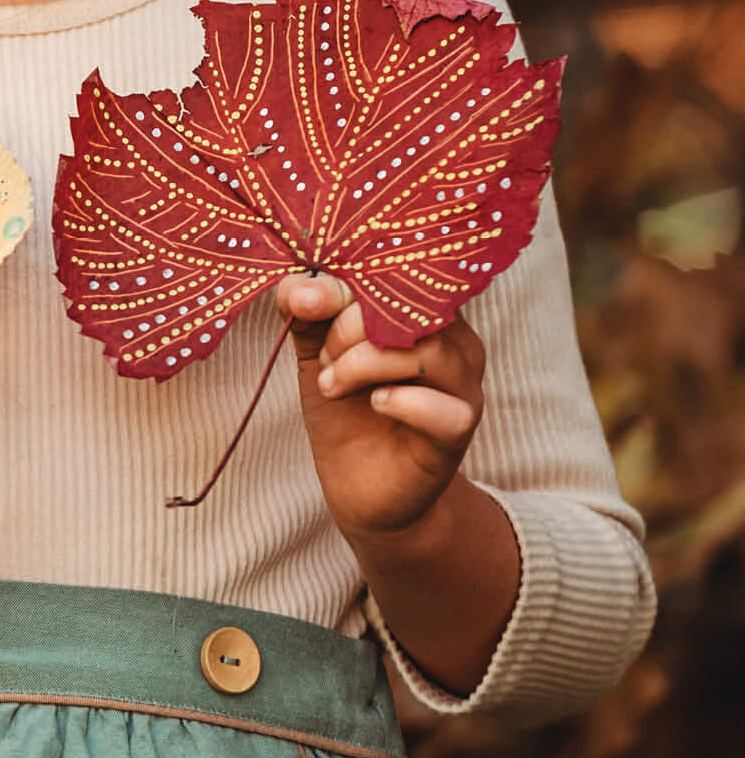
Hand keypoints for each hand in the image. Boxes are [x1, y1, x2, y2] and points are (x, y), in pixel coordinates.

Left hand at [277, 273, 486, 541]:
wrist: (360, 484)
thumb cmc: (344, 406)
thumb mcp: (317, 351)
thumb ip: (308, 314)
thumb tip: (295, 286)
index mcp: (422, 311)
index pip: (393, 273)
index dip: (341, 282)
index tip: (301, 300)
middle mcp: (454, 341)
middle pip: (410, 308)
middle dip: (347, 328)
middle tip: (323, 360)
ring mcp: (463, 387)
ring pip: (428, 351)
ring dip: (363, 363)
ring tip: (333, 385)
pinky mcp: (458, 432)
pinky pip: (443, 408)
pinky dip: (399, 401)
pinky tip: (373, 404)